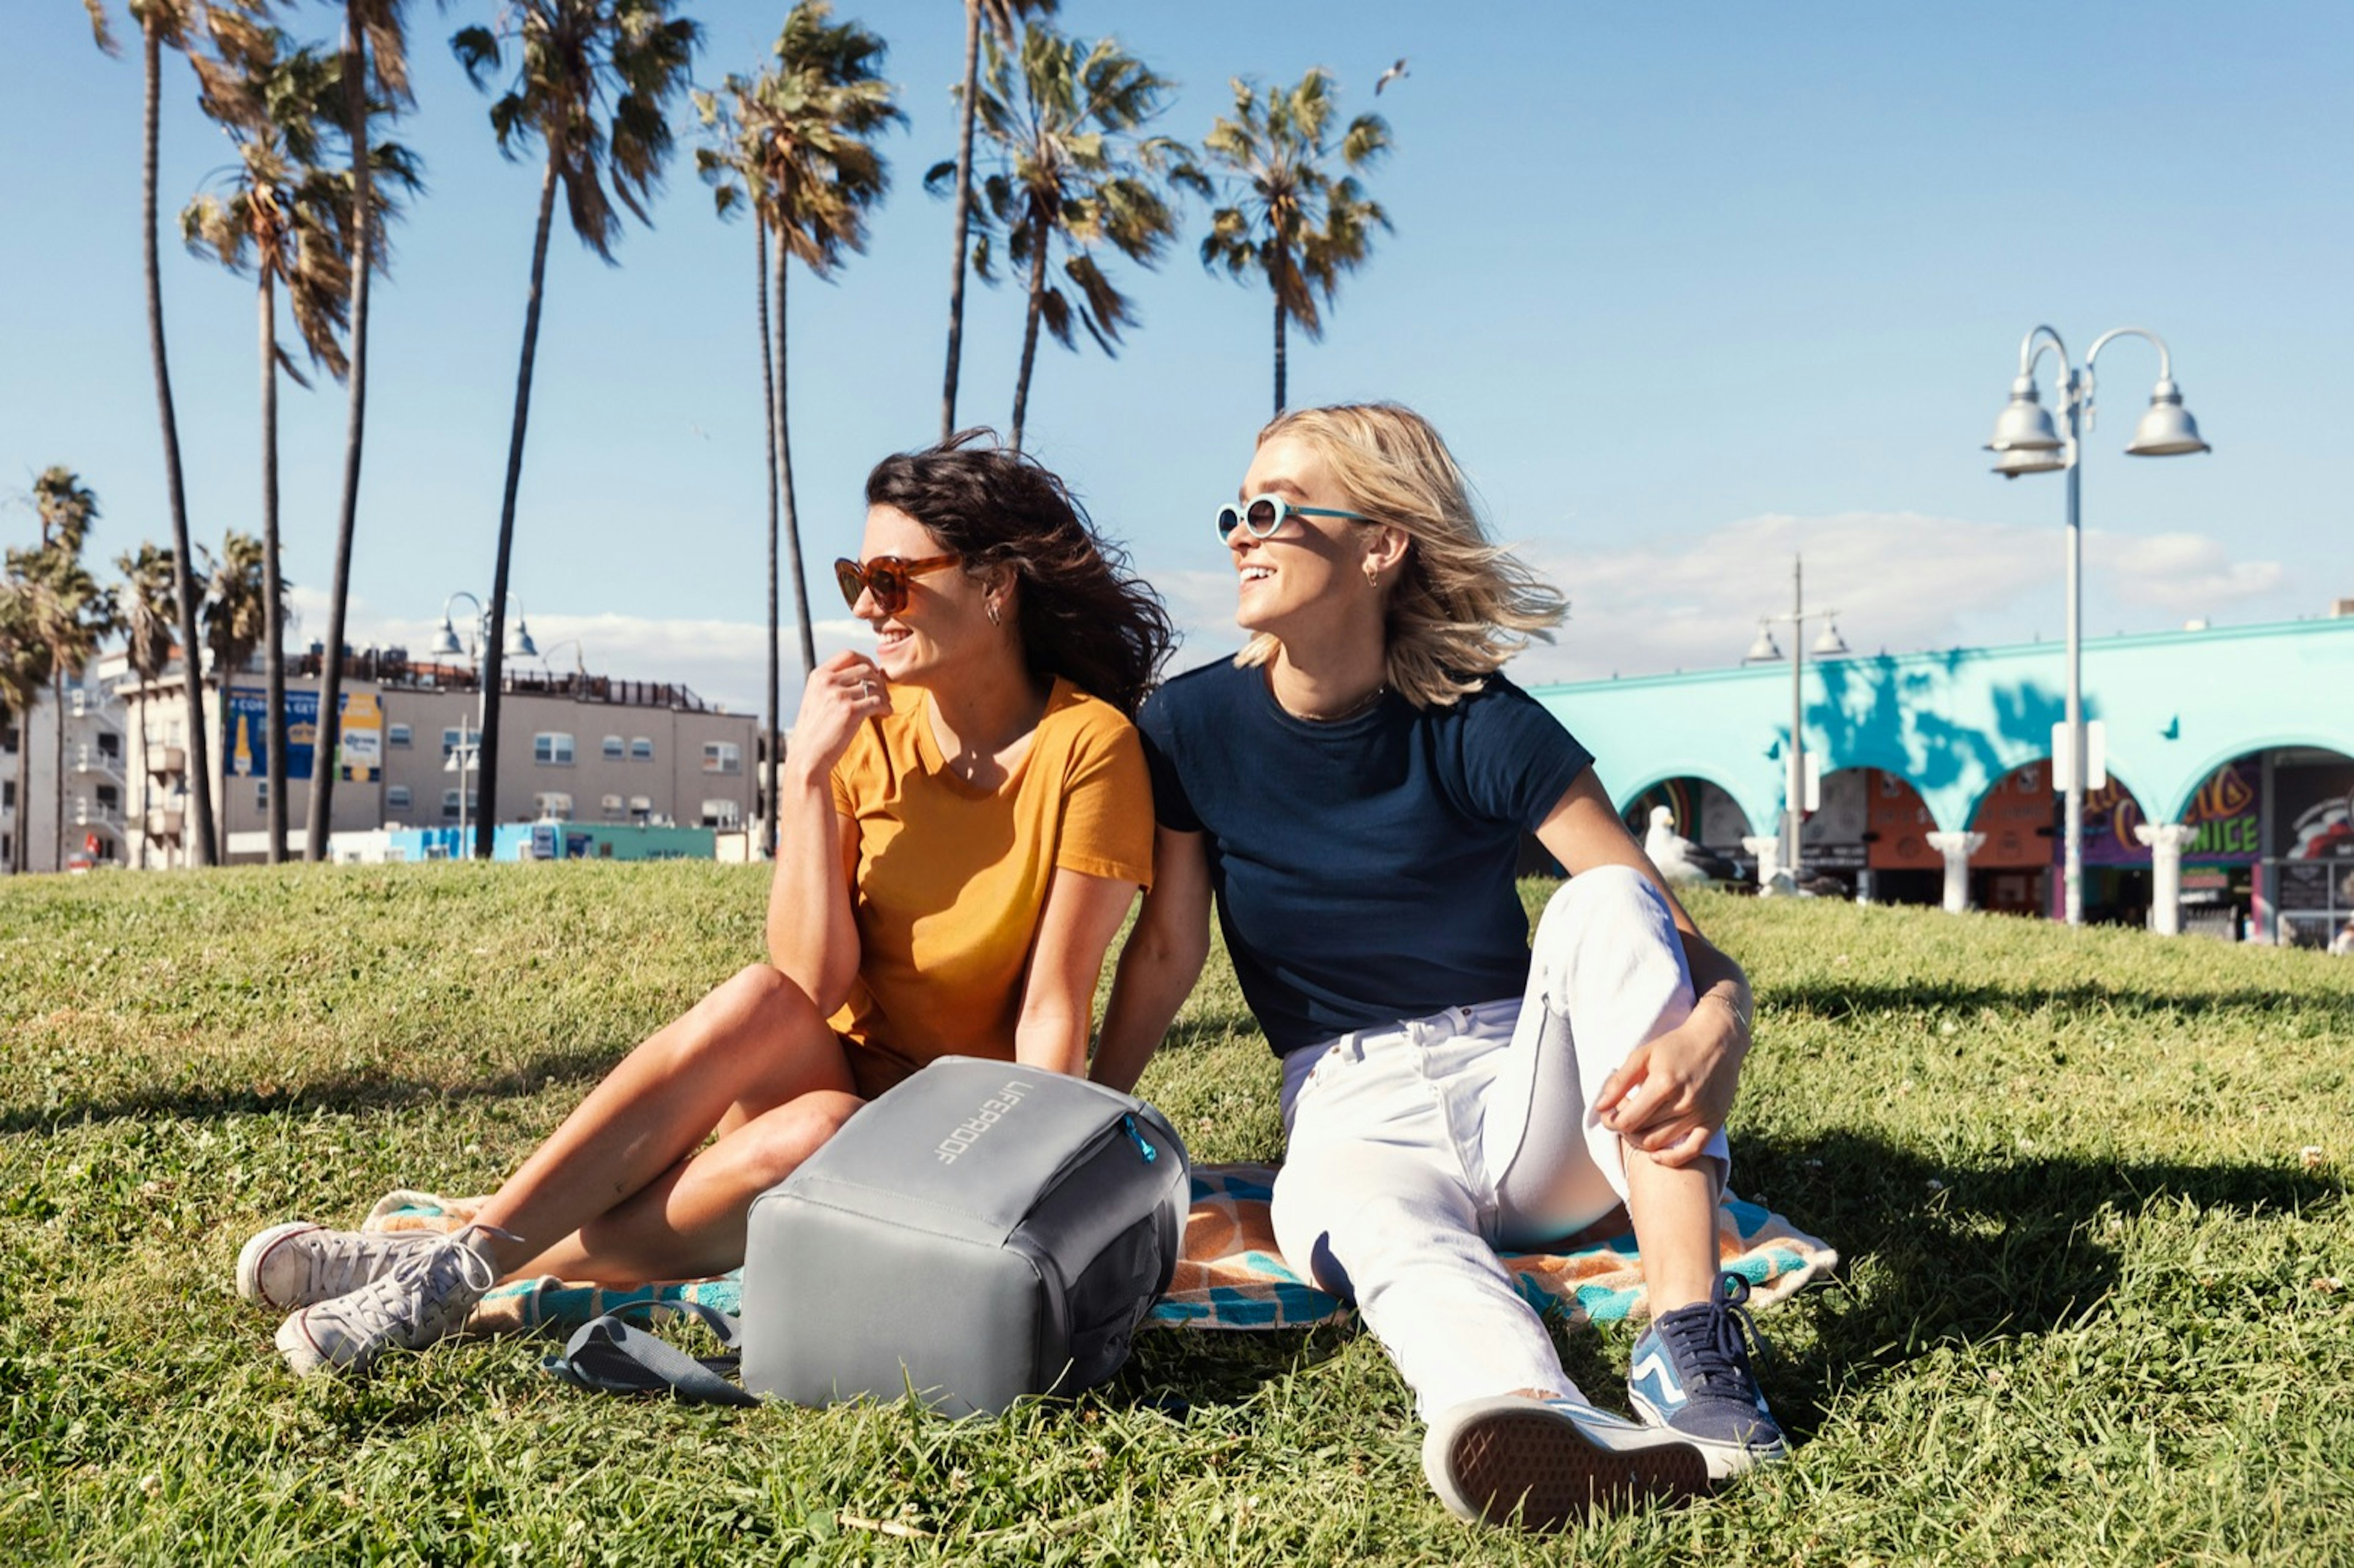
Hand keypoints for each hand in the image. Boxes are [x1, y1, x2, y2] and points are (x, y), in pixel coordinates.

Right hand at [785, 650, 891, 783]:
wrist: (808, 756)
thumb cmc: (815, 730)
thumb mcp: (816, 699)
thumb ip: (832, 684)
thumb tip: (863, 672)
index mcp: (818, 676)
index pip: (848, 655)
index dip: (866, 660)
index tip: (873, 673)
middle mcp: (827, 681)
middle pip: (865, 668)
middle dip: (879, 680)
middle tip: (883, 694)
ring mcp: (839, 695)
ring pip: (875, 685)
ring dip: (885, 695)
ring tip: (884, 706)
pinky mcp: (850, 711)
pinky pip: (878, 702)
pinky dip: (886, 707)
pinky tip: (885, 714)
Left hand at [1591, 1005, 1743, 1167]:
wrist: (1718, 1040)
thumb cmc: (1676, 1046)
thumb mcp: (1643, 1055)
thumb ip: (1620, 1082)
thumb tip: (1600, 1107)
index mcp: (1664, 1084)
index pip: (1628, 1120)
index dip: (1611, 1123)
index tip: (1607, 1116)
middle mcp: (1684, 1102)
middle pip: (1642, 1132)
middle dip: (1624, 1129)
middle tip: (1620, 1119)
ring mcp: (1700, 1114)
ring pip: (1660, 1143)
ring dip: (1641, 1142)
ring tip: (1635, 1128)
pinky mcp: (1714, 1122)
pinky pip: (1692, 1151)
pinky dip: (1671, 1158)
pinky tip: (1656, 1156)